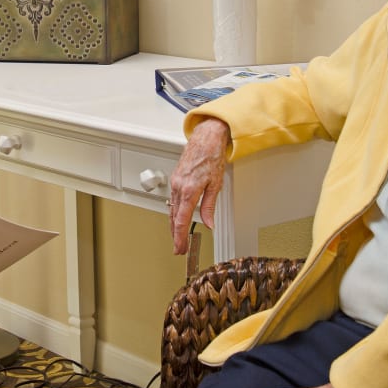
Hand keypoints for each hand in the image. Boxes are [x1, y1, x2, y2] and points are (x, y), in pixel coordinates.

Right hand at [170, 117, 229, 253]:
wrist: (205, 138)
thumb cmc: (211, 156)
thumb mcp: (216, 184)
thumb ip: (209, 206)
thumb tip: (208, 223)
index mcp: (189, 190)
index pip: (181, 220)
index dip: (180, 237)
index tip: (180, 248)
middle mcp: (178, 187)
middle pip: (173, 218)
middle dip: (175, 236)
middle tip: (179, 249)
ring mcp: (175, 182)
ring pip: (171, 209)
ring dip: (173, 225)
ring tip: (177, 238)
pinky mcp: (175, 179)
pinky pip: (172, 200)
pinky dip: (173, 212)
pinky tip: (176, 218)